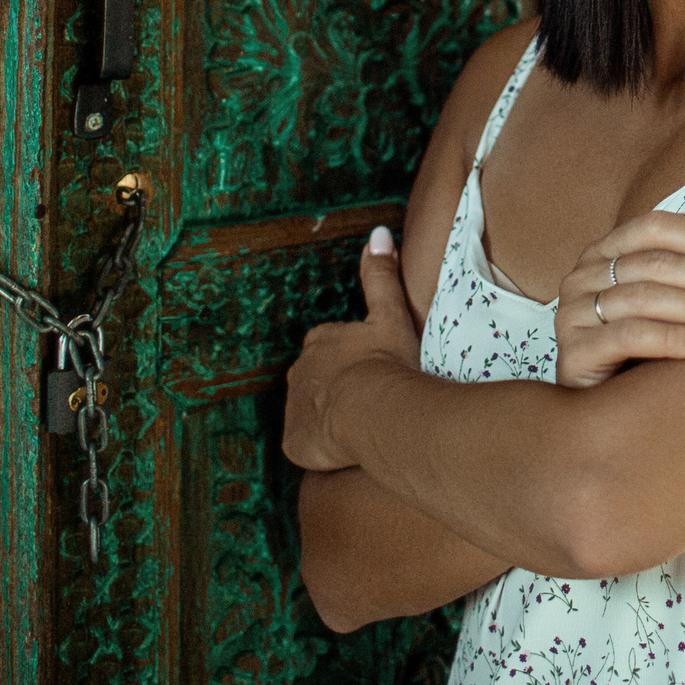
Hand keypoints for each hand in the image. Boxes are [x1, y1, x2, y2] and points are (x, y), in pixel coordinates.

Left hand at [284, 224, 419, 471]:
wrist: (374, 409)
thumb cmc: (386, 361)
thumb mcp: (389, 313)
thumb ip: (381, 275)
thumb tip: (377, 234)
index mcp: (320, 340)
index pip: (329, 346)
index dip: (350, 359)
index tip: (371, 368)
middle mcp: (299, 371)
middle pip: (317, 379)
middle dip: (337, 388)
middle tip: (369, 400)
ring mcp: (294, 408)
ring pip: (310, 412)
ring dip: (329, 417)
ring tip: (361, 427)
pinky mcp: (294, 442)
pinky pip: (306, 444)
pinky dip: (322, 447)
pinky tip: (346, 449)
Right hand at [553, 211, 684, 388]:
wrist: (599, 413)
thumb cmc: (640, 353)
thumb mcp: (663, 307)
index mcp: (605, 251)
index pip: (658, 227)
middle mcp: (583, 274)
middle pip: (657, 263)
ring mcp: (572, 311)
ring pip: (645, 297)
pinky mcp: (573, 351)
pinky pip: (630, 336)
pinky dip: (674, 338)